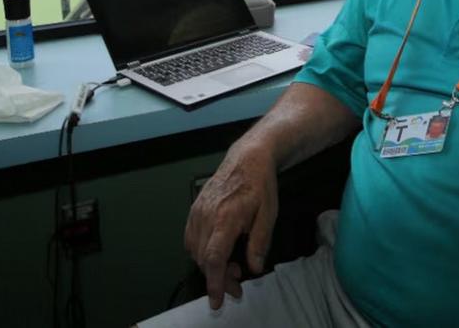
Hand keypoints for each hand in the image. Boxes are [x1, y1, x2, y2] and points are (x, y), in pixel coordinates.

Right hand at [183, 143, 278, 309]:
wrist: (247, 158)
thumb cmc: (260, 184)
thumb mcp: (268, 214)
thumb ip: (259, 243)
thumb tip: (254, 267)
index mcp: (226, 217)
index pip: (213, 258)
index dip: (214, 282)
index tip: (217, 299)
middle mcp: (206, 215)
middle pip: (203, 259)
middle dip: (218, 278)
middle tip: (237, 284)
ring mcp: (197, 211)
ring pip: (194, 251)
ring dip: (210, 265)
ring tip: (232, 266)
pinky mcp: (194, 209)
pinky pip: (190, 238)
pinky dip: (200, 252)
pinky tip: (217, 252)